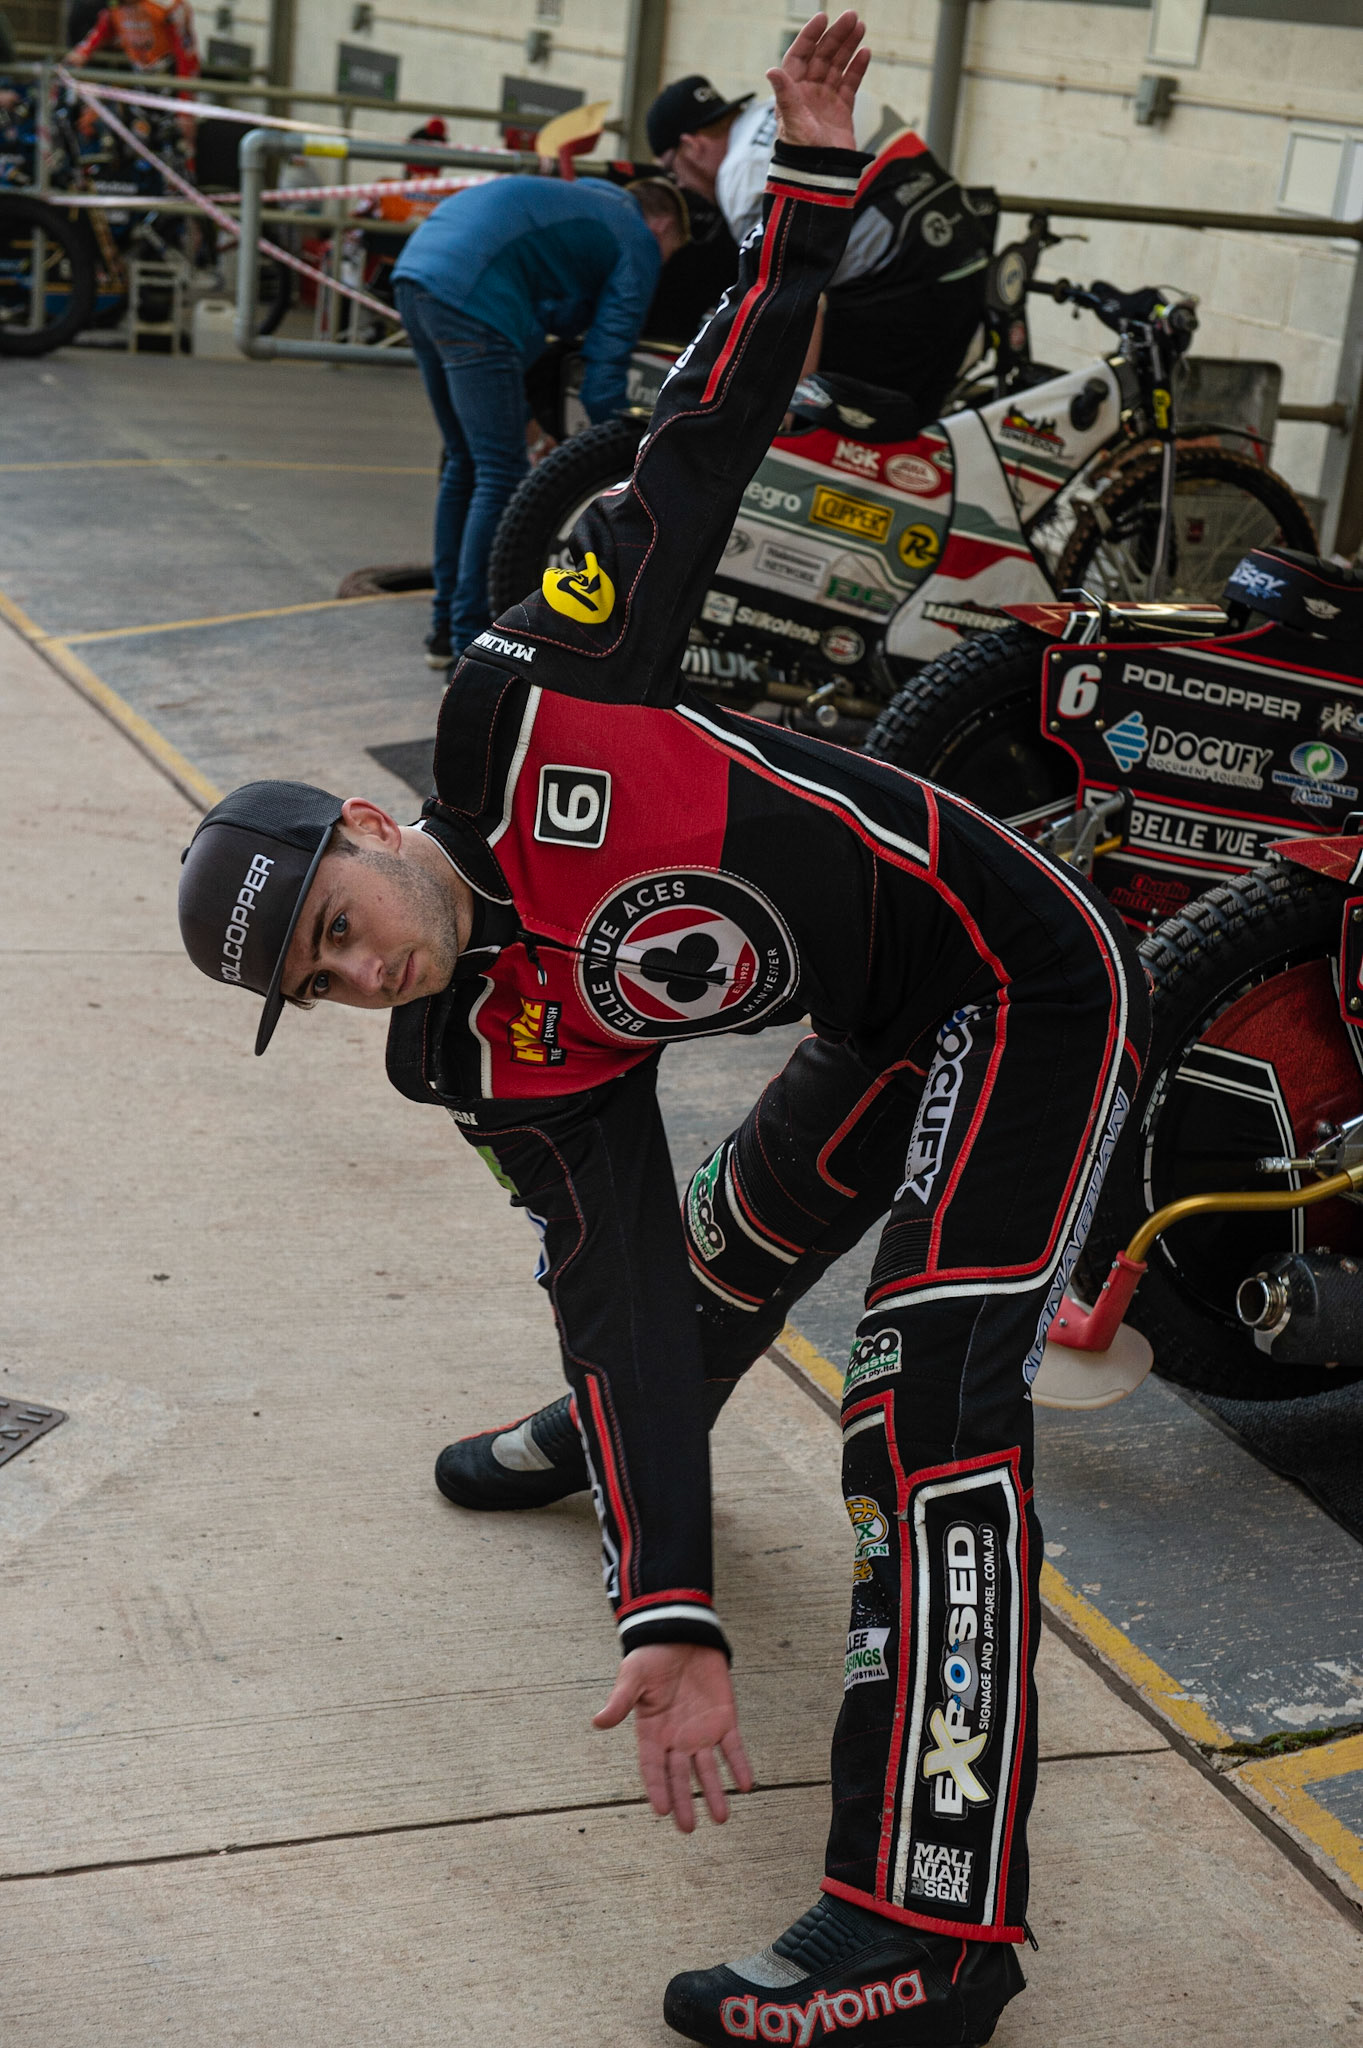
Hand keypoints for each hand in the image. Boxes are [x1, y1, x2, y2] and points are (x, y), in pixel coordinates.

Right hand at [593, 1641, 753, 1833]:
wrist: (681, 1633)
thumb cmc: (652, 1656)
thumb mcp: (633, 1676)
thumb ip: (620, 1701)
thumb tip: (598, 1722)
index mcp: (652, 1732)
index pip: (653, 1768)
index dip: (657, 1788)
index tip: (661, 1811)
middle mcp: (677, 1739)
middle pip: (680, 1776)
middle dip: (684, 1802)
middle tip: (688, 1828)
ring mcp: (702, 1731)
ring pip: (709, 1770)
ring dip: (714, 1793)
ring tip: (721, 1818)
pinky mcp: (724, 1719)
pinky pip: (734, 1748)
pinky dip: (740, 1766)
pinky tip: (746, 1785)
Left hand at [766, 11, 869, 153]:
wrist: (821, 178)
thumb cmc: (802, 153)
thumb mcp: (792, 122)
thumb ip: (785, 95)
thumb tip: (771, 70)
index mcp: (792, 92)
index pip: (799, 56)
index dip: (809, 36)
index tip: (822, 18)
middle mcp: (807, 93)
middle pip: (821, 57)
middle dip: (835, 36)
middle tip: (852, 17)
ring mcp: (825, 100)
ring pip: (837, 66)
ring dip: (848, 47)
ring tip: (860, 27)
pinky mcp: (841, 111)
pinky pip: (849, 84)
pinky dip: (857, 68)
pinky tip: (864, 53)